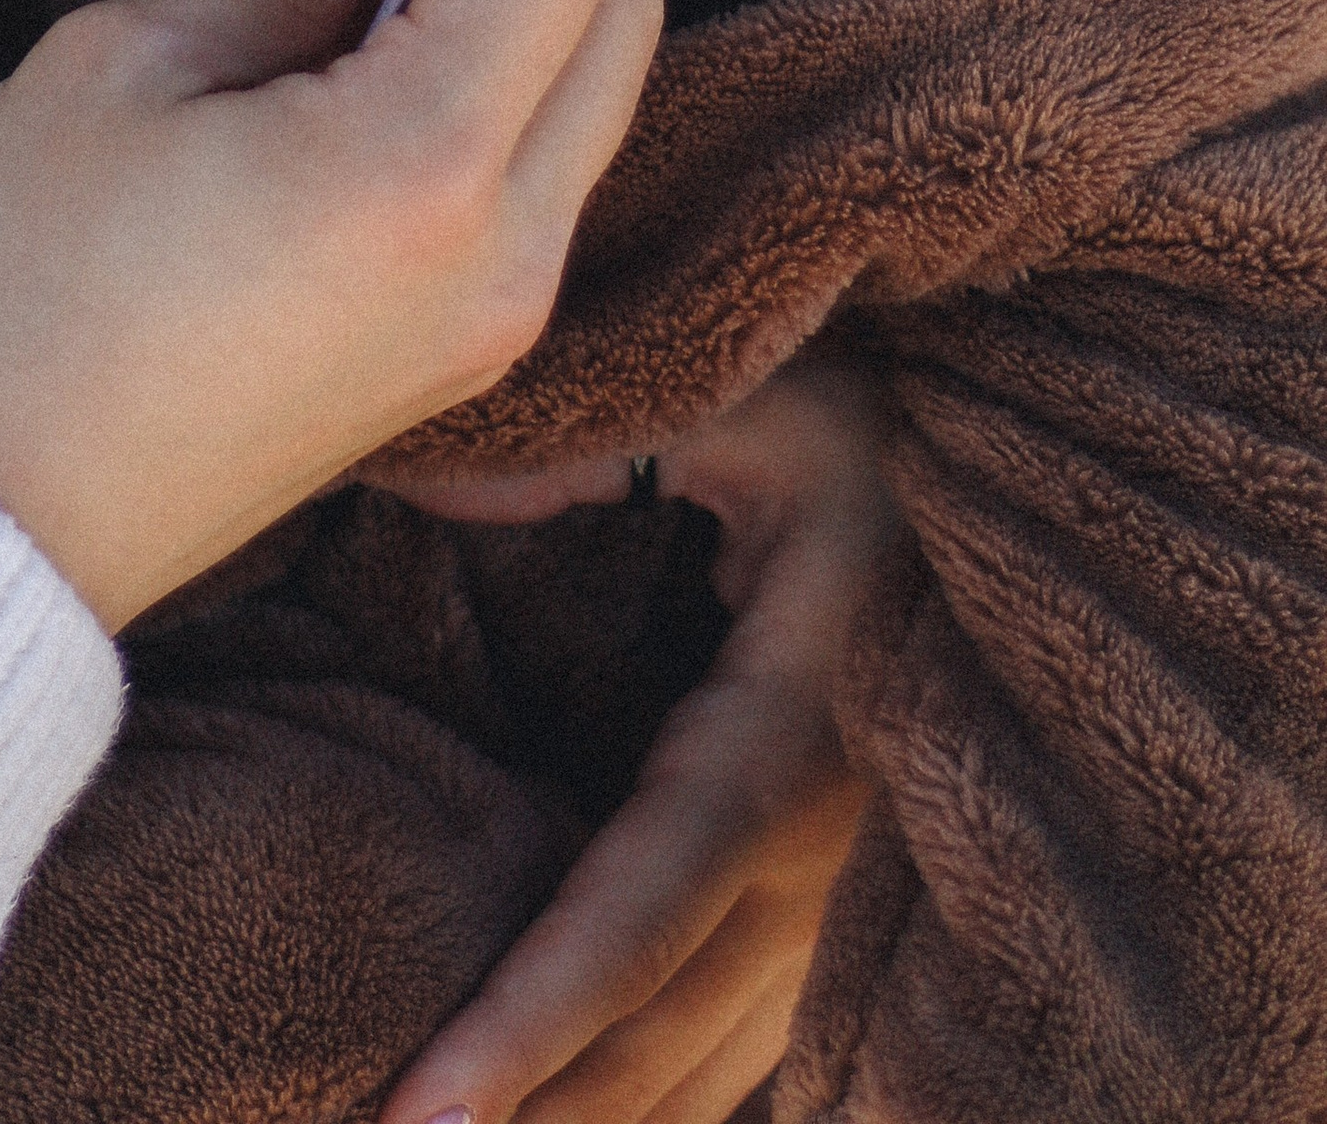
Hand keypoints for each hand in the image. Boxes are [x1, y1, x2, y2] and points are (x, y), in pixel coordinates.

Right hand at [0, 0, 660, 632]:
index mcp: (429, 171)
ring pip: (576, 80)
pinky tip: (317, 0)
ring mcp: (491, 314)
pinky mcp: (450, 345)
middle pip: (613, 0)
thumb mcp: (124, 69)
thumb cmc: (17, 302)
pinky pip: (514, 161)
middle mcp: (506, 255)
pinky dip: (455, 56)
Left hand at [378, 358, 896, 1123]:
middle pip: (655, 1039)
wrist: (1035, 494)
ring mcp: (842, 908)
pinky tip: (568, 1121)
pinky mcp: (842, 915)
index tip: (423, 1115)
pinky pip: (738, 1044)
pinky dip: (650, 1096)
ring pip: (701, 1072)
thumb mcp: (750, 408)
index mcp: (782, 747)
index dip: (529, 1024)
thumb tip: (425, 484)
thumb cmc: (880, 435)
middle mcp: (818, 865)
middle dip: (526, 1117)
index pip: (634, 921)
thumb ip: (586, 448)